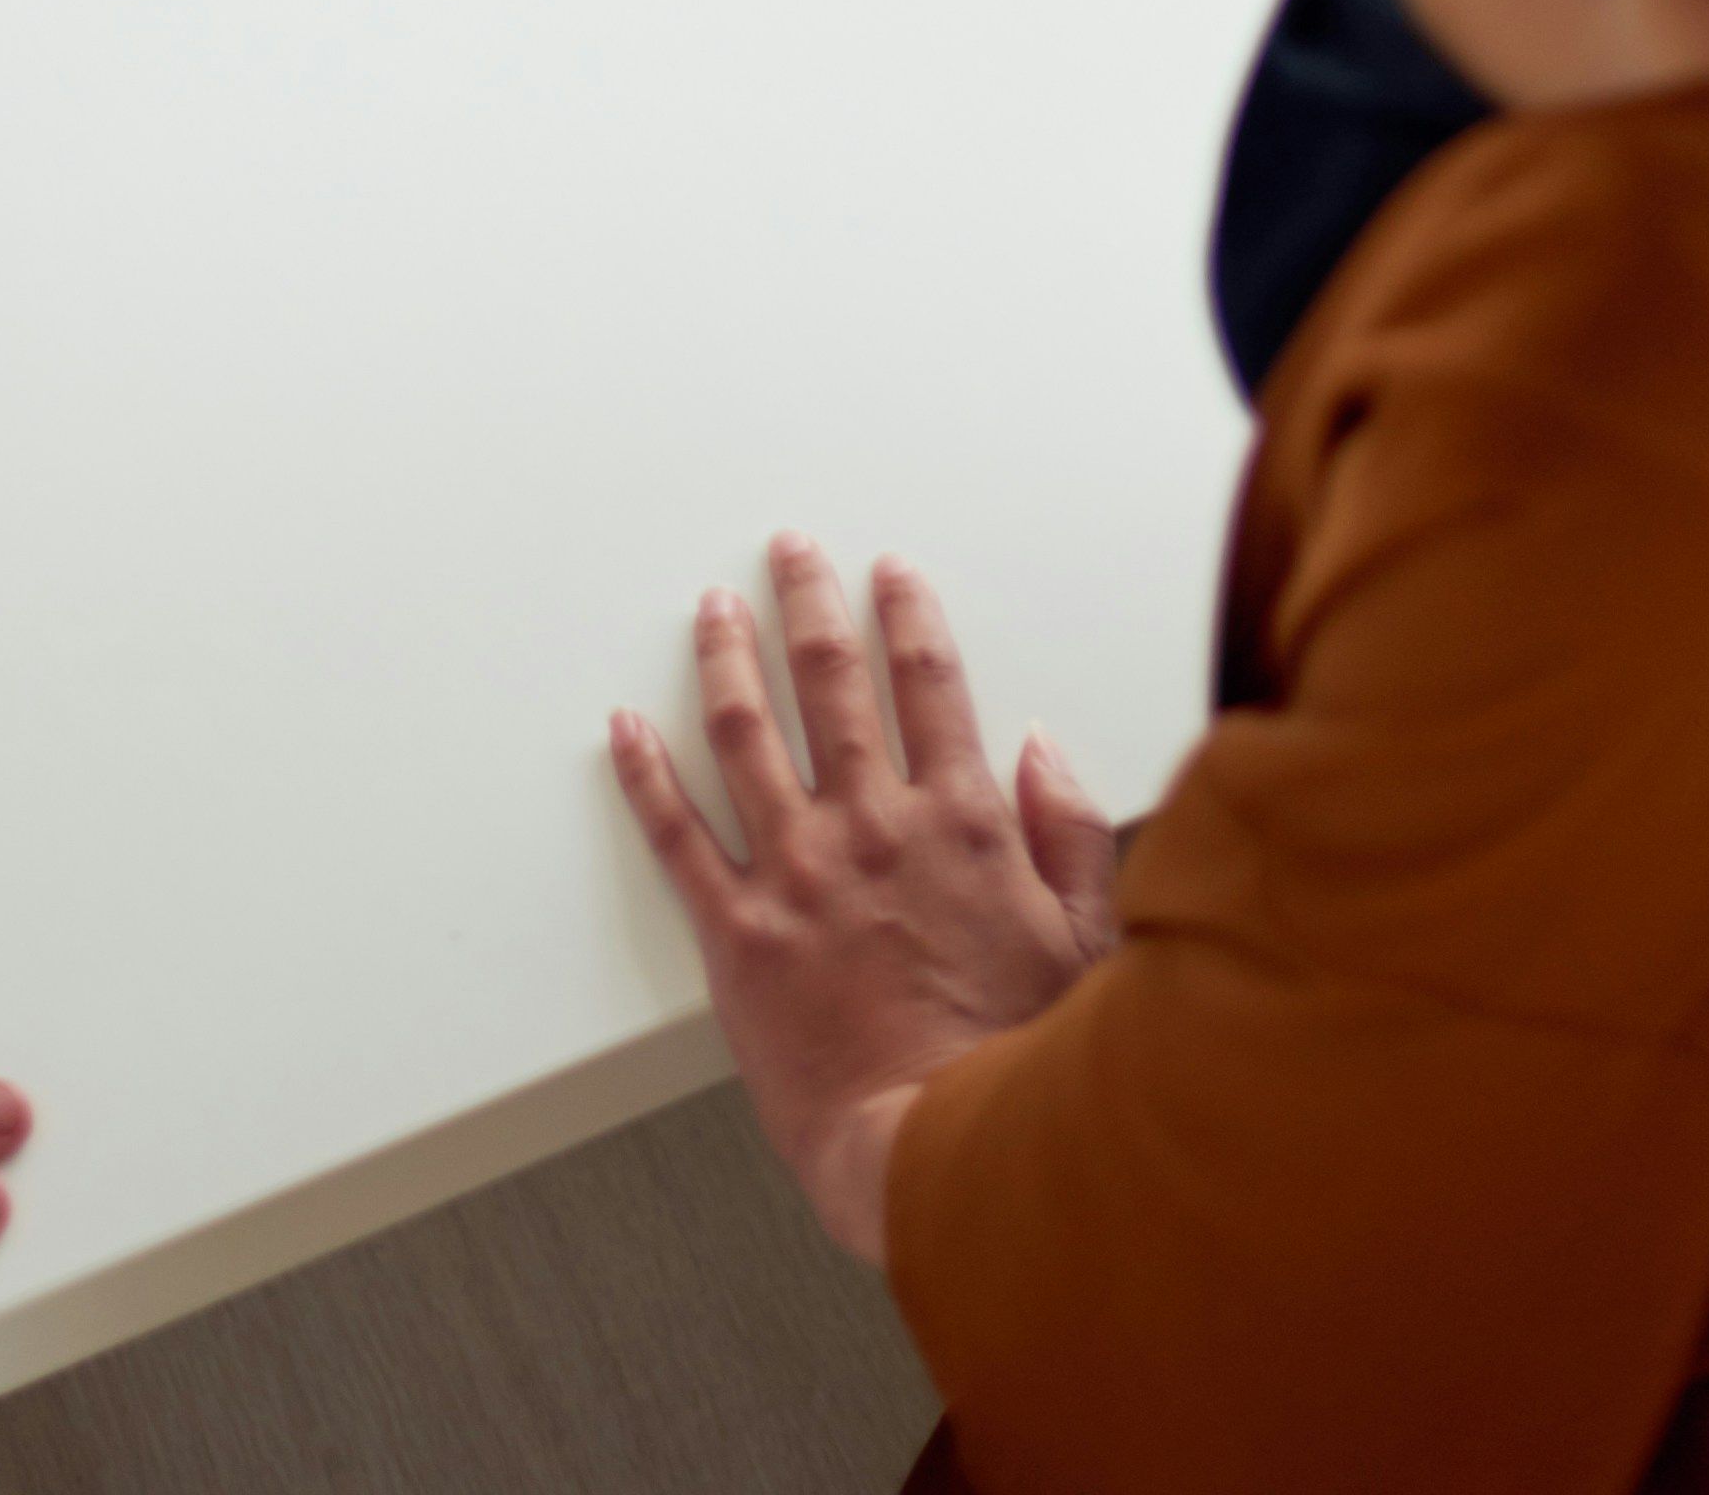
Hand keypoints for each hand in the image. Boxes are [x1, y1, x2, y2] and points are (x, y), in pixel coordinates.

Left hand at [609, 537, 1117, 1258]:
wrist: (940, 1156)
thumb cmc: (1017, 1067)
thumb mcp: (1083, 944)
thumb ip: (1069, 836)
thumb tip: (1043, 754)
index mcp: (960, 822)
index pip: (927, 681)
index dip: (905, 617)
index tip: (887, 576)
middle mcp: (872, 827)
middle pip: (830, 679)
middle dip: (807, 602)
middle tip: (788, 553)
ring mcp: (798, 873)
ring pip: (745, 730)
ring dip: (725, 656)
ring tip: (712, 608)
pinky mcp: (739, 934)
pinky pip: (677, 836)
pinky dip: (644, 776)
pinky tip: (624, 731)